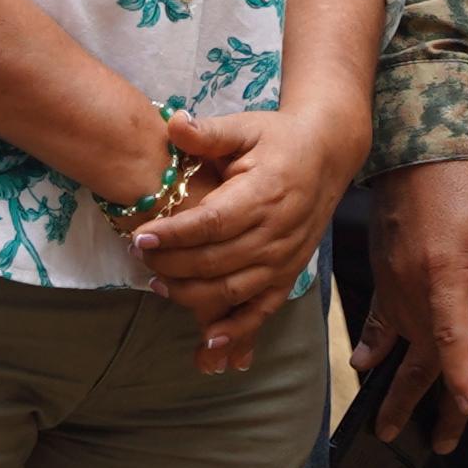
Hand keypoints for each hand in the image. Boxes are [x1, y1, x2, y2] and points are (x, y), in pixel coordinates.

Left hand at [138, 104, 367, 371]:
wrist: (327, 155)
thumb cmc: (279, 139)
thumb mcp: (245, 126)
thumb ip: (208, 132)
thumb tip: (172, 123)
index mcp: (263, 193)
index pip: (212, 222)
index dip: (175, 234)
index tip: (141, 236)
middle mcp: (276, 232)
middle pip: (216, 261)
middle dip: (172, 266)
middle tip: (140, 258)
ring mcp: (284, 259)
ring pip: (232, 290)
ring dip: (191, 296)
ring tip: (157, 286)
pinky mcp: (288, 275)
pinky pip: (261, 310)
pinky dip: (236, 332)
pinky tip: (208, 344)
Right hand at [353, 156, 467, 449]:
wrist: (420, 141)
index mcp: (443, 272)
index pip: (451, 337)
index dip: (460, 375)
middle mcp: (411, 284)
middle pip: (421, 355)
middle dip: (427, 403)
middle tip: (438, 443)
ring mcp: (392, 280)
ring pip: (401, 344)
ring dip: (402, 386)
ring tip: (391, 425)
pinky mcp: (385, 271)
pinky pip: (376, 316)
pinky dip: (372, 344)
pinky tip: (366, 366)